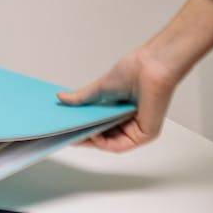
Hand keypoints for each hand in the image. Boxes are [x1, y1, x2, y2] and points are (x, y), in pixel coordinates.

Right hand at [56, 46, 178, 151]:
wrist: (151, 66)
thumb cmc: (134, 71)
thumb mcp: (100, 88)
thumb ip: (81, 97)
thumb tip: (61, 98)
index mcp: (120, 110)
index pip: (99, 126)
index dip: (82, 129)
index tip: (66, 129)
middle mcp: (130, 122)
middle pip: (104, 137)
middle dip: (84, 137)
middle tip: (66, 136)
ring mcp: (137, 129)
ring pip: (111, 143)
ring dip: (92, 142)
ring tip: (75, 135)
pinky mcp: (145, 134)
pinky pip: (121, 145)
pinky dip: (104, 143)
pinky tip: (92, 134)